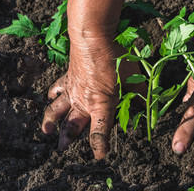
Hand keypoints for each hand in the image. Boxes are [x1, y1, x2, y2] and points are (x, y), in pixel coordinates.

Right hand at [41, 35, 142, 158]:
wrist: (93, 38)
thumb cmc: (114, 58)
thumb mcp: (132, 77)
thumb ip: (139, 92)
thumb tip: (147, 103)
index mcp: (101, 104)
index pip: (99, 131)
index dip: (99, 145)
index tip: (100, 155)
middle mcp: (84, 101)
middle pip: (72, 125)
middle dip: (67, 138)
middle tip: (62, 149)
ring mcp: (73, 90)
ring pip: (57, 110)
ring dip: (51, 122)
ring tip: (46, 132)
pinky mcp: (67, 78)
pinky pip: (57, 89)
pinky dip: (53, 95)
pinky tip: (51, 98)